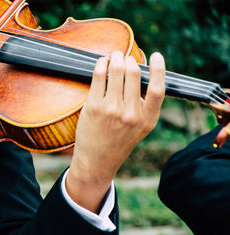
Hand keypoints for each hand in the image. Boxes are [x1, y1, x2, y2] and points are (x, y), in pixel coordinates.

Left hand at [66, 51, 165, 211]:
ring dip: (115, 58)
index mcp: (147, 120)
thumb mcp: (140, 128)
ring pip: (117, 71)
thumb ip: (145, 106)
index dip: (159, 69)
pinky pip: (99, 77)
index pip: (157, 88)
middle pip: (134, 74)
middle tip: (124, 56)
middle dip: (129, 59)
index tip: (156, 55)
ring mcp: (112, 110)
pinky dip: (101, 65)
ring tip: (114, 56)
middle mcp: (131, 114)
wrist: (97, 161)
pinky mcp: (94, 107)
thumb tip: (142, 74)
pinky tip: (101, 63)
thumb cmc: (118, 141)